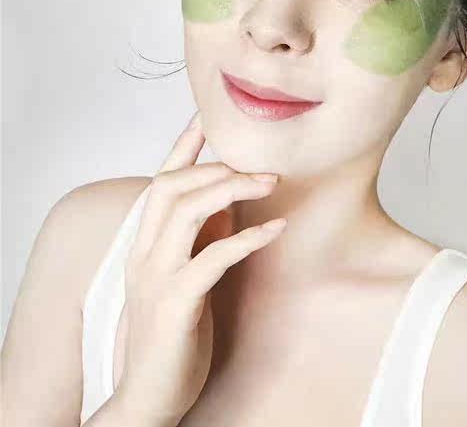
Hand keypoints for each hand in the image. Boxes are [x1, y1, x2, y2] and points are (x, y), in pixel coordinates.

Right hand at [114, 112, 285, 426]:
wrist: (148, 395)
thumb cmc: (173, 333)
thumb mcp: (185, 276)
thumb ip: (199, 238)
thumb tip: (228, 204)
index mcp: (144, 244)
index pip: (159, 183)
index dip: (182, 147)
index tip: (206, 118)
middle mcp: (143, 253)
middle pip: (170, 187)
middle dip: (218, 167)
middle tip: (264, 165)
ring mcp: (155, 277)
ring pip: (186, 211)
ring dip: (231, 189)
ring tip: (271, 182)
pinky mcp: (175, 304)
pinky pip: (212, 257)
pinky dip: (246, 238)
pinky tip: (276, 230)